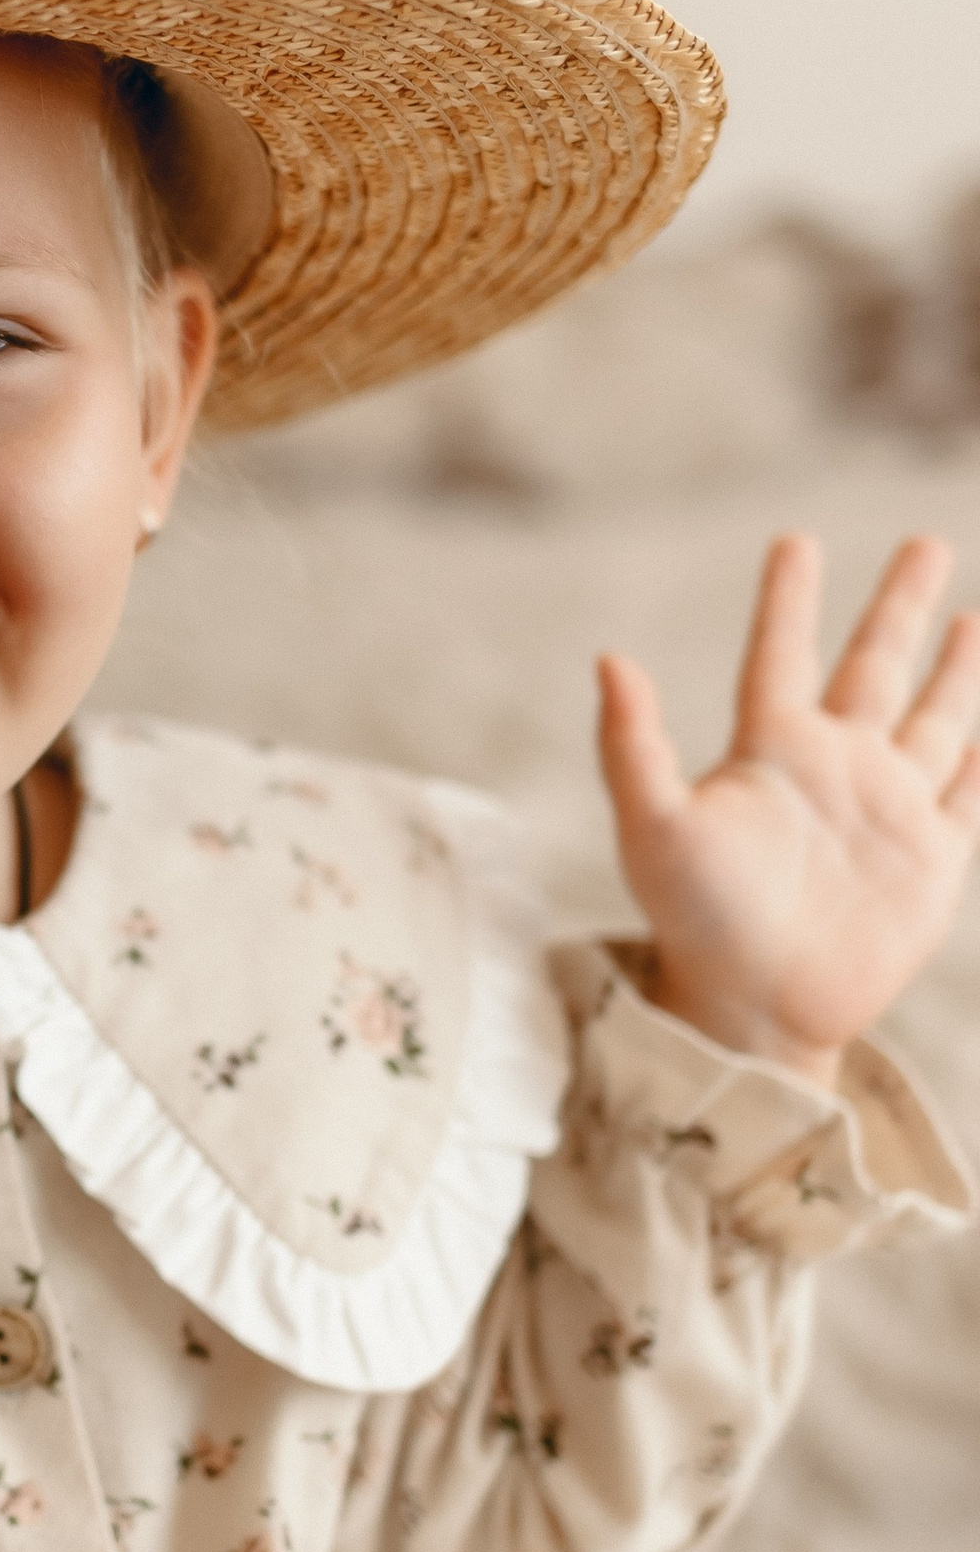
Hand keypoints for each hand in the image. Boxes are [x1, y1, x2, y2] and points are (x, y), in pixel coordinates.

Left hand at [597, 535, 979, 1084]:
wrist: (754, 1010)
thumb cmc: (694, 922)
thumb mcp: (653, 827)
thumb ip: (632, 745)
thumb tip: (608, 658)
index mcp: (770, 752)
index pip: (780, 654)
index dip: (789, 599)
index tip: (796, 541)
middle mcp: (834, 769)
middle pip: (875, 666)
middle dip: (899, 606)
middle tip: (926, 541)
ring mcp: (886, 812)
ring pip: (933, 719)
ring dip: (955, 670)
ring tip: (972, 617)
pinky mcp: (930, 861)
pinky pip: (967, 796)